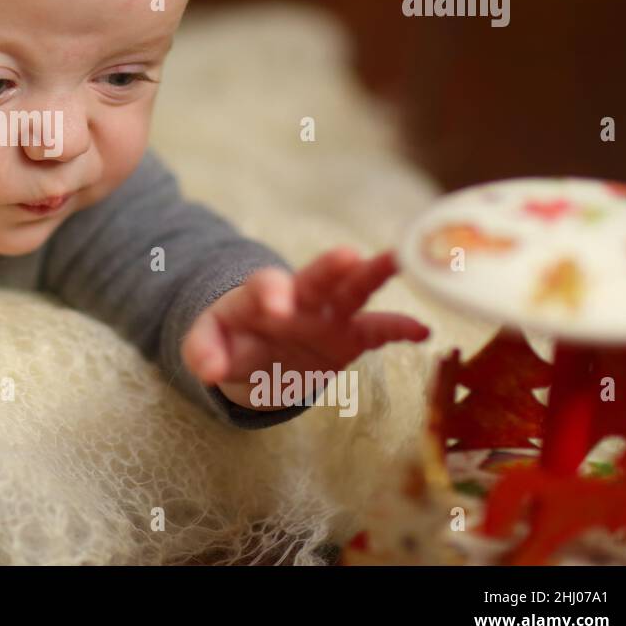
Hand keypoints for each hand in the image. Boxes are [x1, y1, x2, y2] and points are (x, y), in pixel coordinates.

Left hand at [180, 248, 429, 408]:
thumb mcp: (206, 344)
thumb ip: (202, 351)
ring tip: (403, 259)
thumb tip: (207, 370)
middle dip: (330, 267)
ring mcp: (328, 315)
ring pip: (353, 290)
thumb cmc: (230, 340)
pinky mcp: (349, 337)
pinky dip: (399, 328)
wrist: (254, 354)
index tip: (276, 305)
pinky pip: (376, 330)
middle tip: (348, 256)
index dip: (270, 292)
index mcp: (260, 295)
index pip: (265, 286)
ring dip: (375, 275)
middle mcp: (299, 298)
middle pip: (316, 277)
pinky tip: (423, 330)